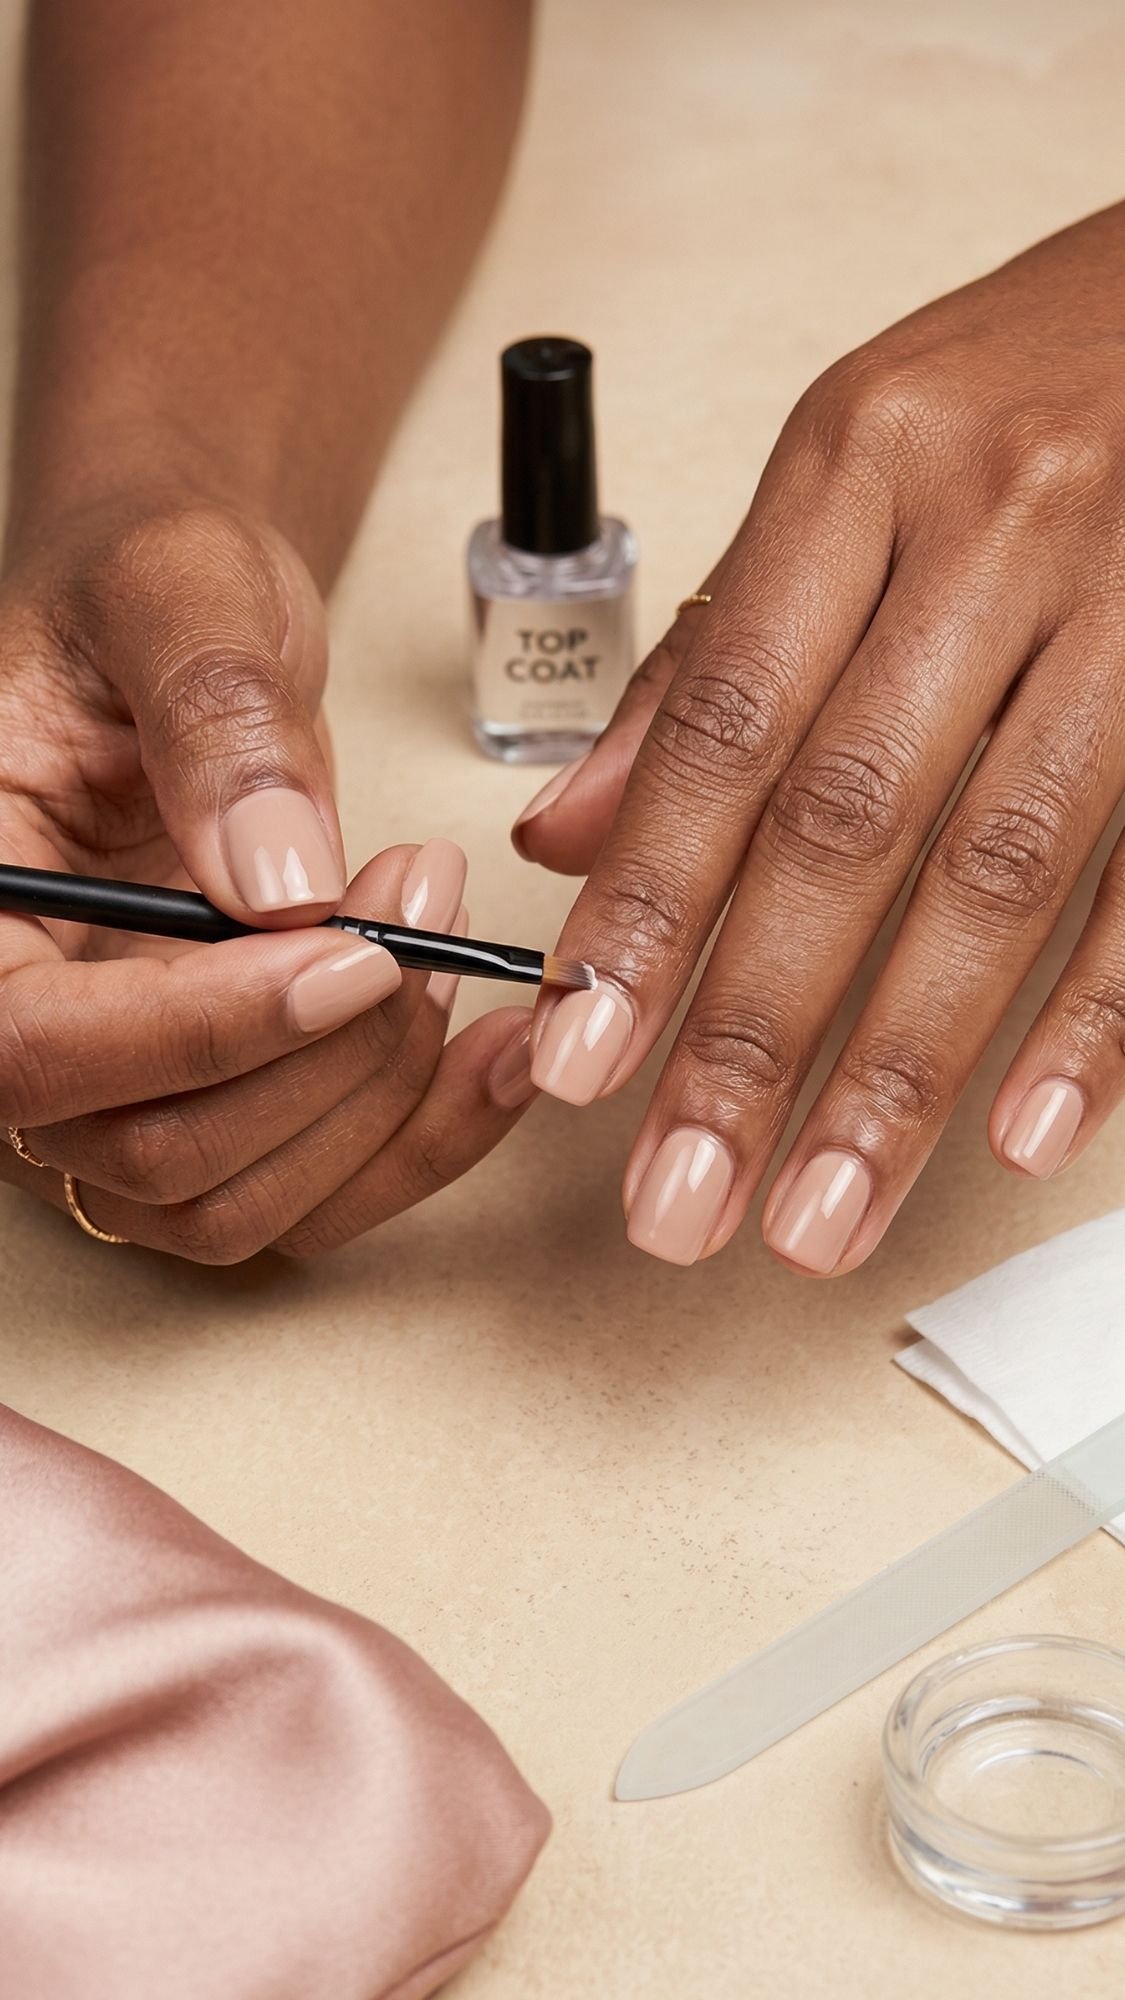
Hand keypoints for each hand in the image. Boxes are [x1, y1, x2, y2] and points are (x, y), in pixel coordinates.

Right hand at [0, 497, 534, 1259]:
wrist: (189, 633)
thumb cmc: (150, 596)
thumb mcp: (175, 589)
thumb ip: (216, 718)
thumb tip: (281, 883)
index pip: (32, 1047)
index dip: (207, 1027)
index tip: (358, 952)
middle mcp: (17, 1032)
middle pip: (155, 1155)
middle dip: (326, 1053)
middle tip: (423, 900)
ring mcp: (108, 1096)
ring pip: (238, 1206)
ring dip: (378, 1095)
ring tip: (445, 933)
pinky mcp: (210, 1115)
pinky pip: (310, 1198)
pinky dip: (420, 1140)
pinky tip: (497, 1049)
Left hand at [513, 207, 1124, 1272]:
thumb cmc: (1026, 387)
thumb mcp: (846, 474)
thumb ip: (711, 658)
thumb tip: (567, 839)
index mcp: (858, 467)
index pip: (721, 723)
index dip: (644, 907)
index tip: (578, 1061)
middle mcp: (993, 524)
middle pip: (848, 821)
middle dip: (752, 1031)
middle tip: (679, 1200)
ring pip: (1000, 869)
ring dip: (903, 1067)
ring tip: (822, 1214)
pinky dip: (1095, 1017)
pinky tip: (1021, 1133)